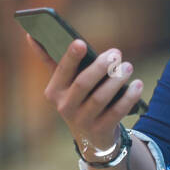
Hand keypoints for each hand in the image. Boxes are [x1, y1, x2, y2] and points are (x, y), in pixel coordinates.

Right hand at [29, 33, 143, 157]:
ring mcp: (82, 121)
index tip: (81, 42)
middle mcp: (64, 107)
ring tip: (128, 66)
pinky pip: (116, 112)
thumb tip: (31, 35)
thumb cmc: (78, 98)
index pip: (61, 71)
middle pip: (83, 84)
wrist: (91, 135)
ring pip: (100, 98)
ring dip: (117, 80)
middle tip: (116, 53)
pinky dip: (129, 97)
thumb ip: (51, 60)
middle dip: (100, 67)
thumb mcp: (65, 82)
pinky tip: (138, 84)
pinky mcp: (100, 130)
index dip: (70, 57)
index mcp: (53, 91)